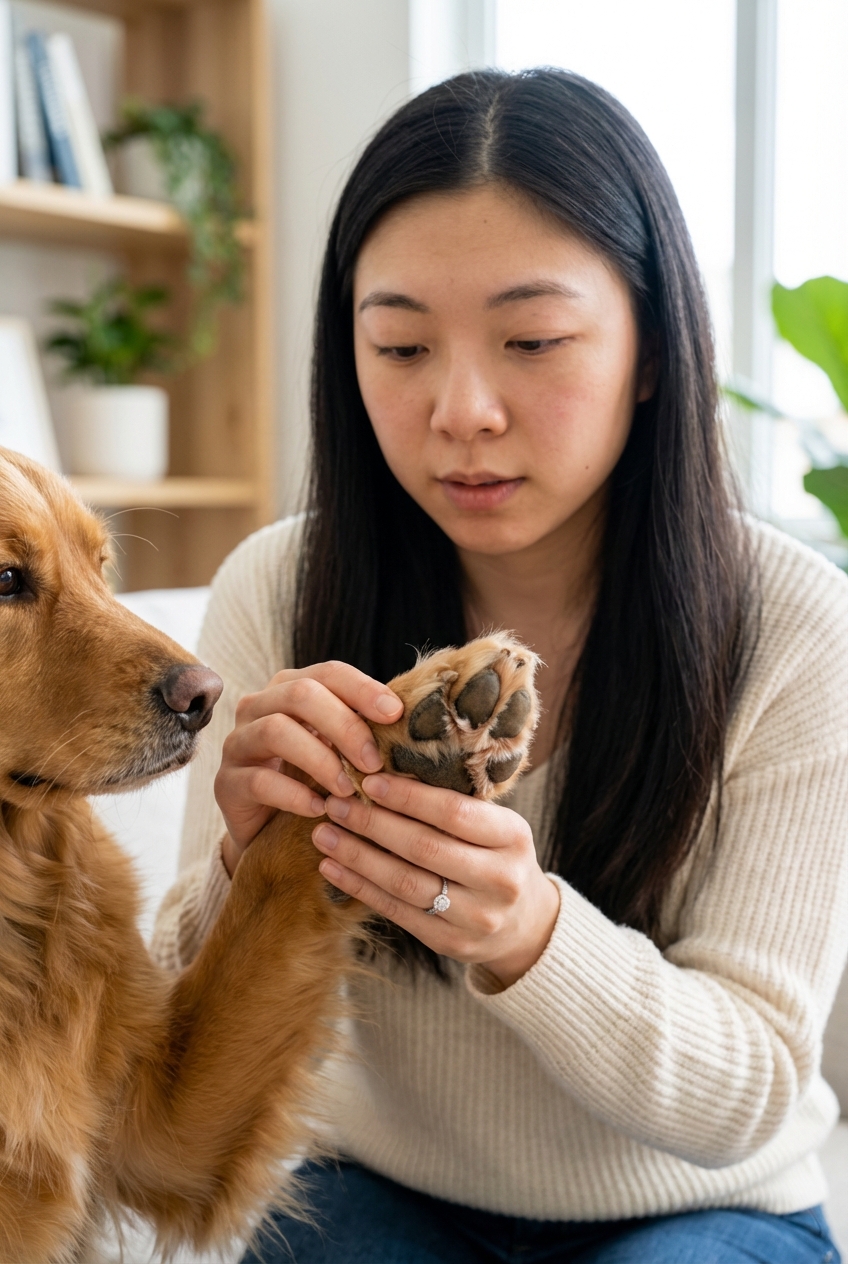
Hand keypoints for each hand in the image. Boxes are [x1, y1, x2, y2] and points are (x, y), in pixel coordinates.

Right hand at [214, 663, 402, 875]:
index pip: (329, 673)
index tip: (395, 714)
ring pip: (275, 730)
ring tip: (348, 789)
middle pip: (300, 694)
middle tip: (373, 762)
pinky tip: (319, 810)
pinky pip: (259, 779)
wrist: (268, 831)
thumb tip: (410, 723)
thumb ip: (364, 732)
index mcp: (291, 688)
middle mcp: (259, 706)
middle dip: (344, 726)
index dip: (362, 689)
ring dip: (320, 759)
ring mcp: (238, 742)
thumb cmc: (313, 781)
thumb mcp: (340, 751)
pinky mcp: (226, 782)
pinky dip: (294, 795)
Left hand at [311, 772, 560, 986]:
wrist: (526, 925)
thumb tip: (383, 773)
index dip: (407, 797)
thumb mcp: (495, 826)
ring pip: (405, 884)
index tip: (369, 781)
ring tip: (325, 835)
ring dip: (358, 857)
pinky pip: (397, 912)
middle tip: (335, 805)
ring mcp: (478, 917)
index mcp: (513, 837)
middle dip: (372, 824)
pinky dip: (361, 888)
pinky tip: (334, 869)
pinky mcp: (452, 944)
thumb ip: (453, 806)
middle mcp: (500, 879)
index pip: (453, 812)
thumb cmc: (498, 858)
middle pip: (424, 848)